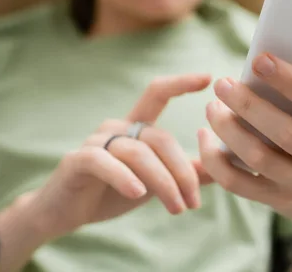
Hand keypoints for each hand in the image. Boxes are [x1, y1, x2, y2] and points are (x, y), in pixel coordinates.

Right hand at [24, 74, 212, 239]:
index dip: (181, 83)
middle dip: (182, 172)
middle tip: (193, 203)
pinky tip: (138, 194)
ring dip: (163, 183)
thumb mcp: (157, 182)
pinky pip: (105, 162)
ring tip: (177, 208)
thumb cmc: (114, 192)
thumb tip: (226, 165)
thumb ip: (188, 172)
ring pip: (139, 153)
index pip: (158, 93)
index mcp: (136, 126)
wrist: (65, 214)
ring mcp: (96, 141)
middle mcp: (117, 126)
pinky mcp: (78, 160)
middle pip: (160, 138)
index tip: (208, 77)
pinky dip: (124, 178)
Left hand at [199, 45, 291, 228]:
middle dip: (250, 106)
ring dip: (228, 130)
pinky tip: (205, 137)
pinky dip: (215, 161)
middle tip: (223, 83)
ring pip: (259, 160)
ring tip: (212, 106)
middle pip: (286, 135)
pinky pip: (238, 184)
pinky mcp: (274, 200)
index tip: (261, 58)